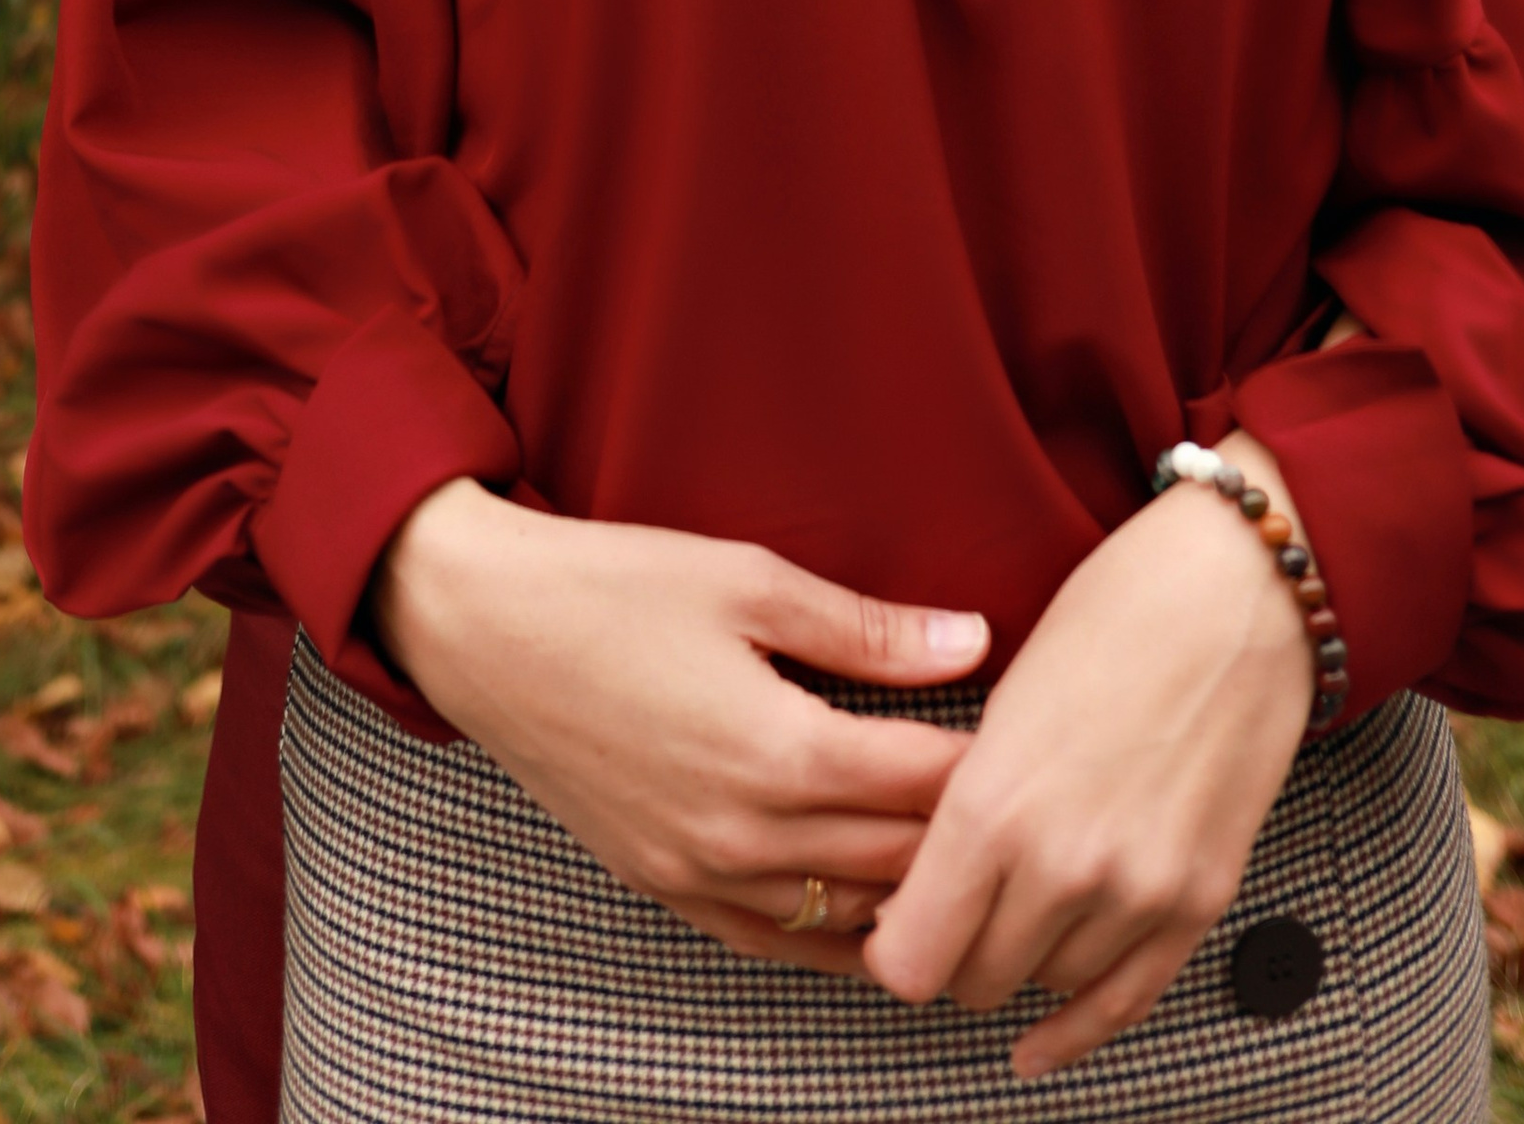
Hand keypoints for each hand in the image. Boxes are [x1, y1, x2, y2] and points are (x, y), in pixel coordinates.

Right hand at [373, 480, 989, 970]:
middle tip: (1025, 809)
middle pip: (899, 863)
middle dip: (969, 840)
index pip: (926, 786)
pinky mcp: (667, 888)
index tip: (1038, 743)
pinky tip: (880, 913)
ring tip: (972, 864)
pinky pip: (779, 943)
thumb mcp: (749, 582)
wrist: (485, 629)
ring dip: (911, 894)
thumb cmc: (616, 586)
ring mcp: (702, 874)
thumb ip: (869, 630)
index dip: (992, 768)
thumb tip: (975, 639)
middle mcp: (745, 834)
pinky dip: (840, 935)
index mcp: (778, 751)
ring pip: (848, 919)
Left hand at [863, 443, 1313, 1079]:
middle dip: (953, 954)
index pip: (910, 957)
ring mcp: (1137, 892)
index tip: (891, 922)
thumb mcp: (1003, 699)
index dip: (892, 946)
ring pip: (1044, 988)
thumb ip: (964, 802)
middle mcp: (1063, 867)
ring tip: (1012, 912)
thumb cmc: (1110, 616)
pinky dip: (1075, 1032)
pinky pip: (1124, 1005)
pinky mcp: (1198, 902)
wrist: (1236, 593)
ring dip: (1021, 960)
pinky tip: (1038, 1050)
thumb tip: (922, 881)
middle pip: (973, 981)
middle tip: (950, 912)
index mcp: (993, 805)